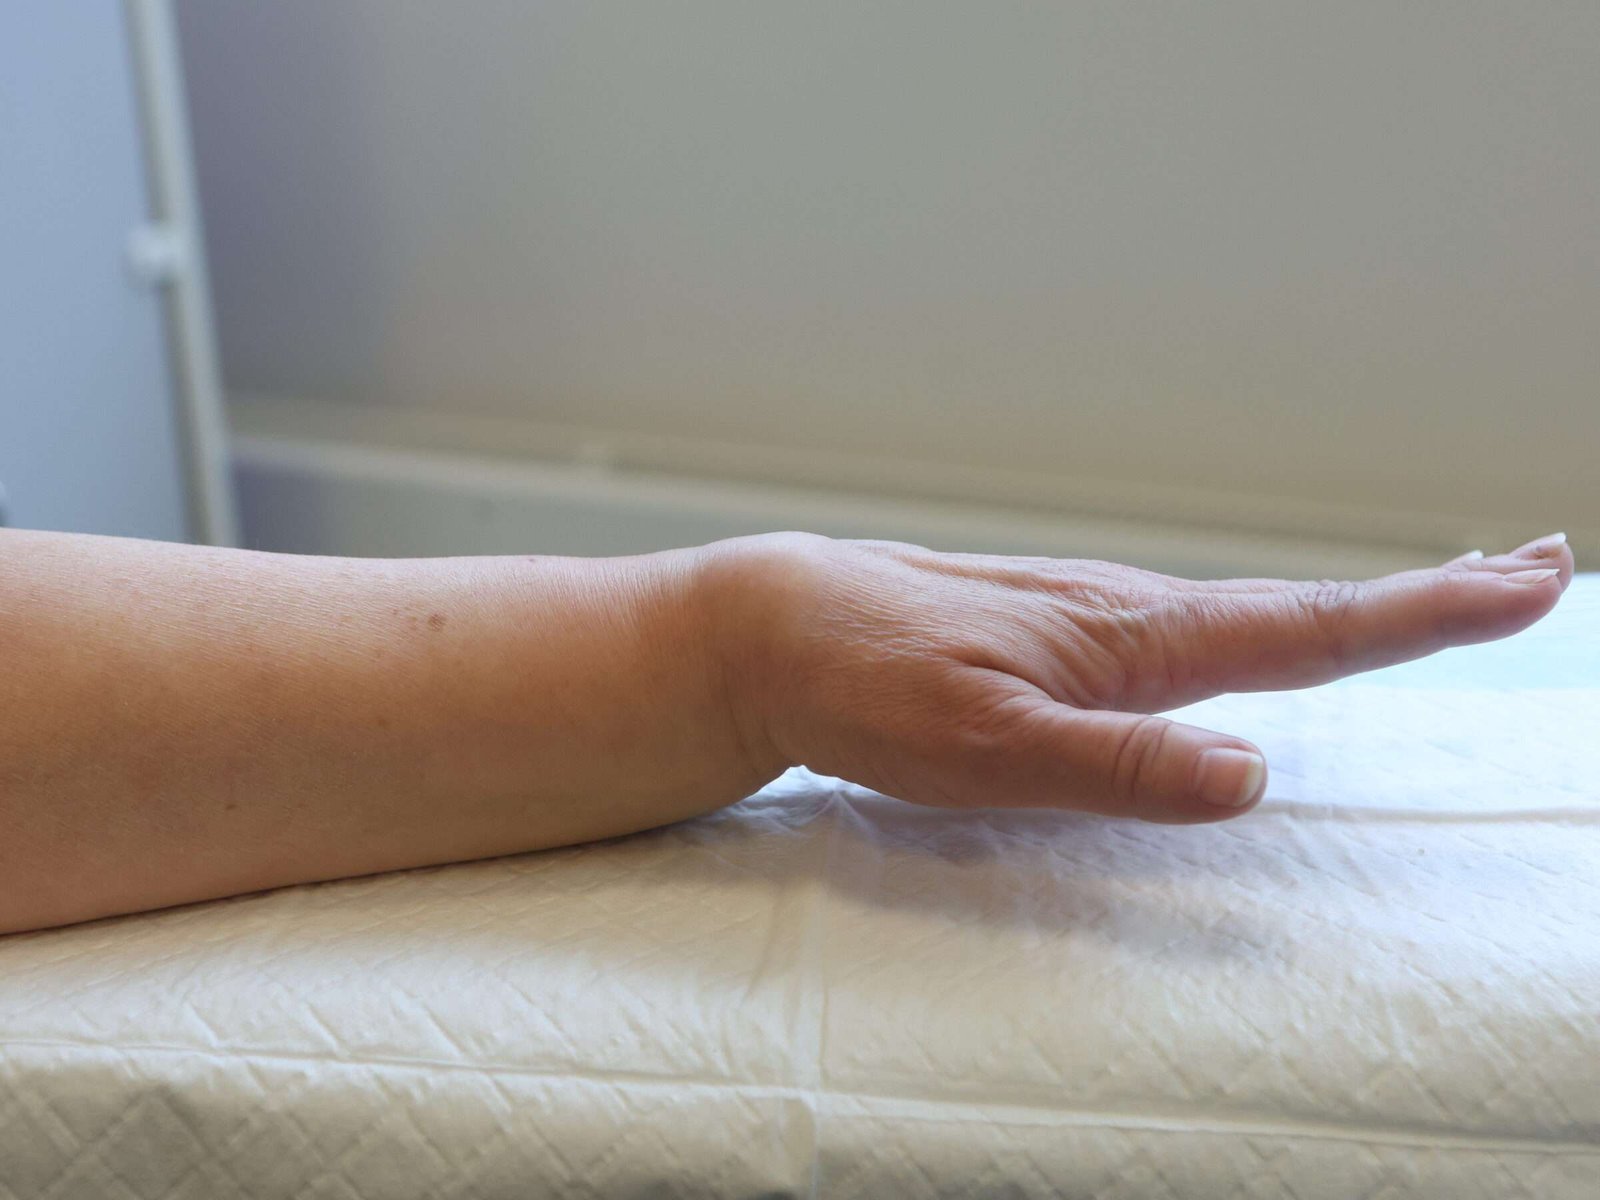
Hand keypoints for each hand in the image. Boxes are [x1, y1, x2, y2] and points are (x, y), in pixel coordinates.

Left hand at [703, 531, 1574, 822]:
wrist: (781, 629)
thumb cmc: (874, 686)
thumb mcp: (990, 747)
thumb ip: (1118, 768)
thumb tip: (1254, 780)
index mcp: (1137, 640)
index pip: (1313, 627)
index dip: (1428, 610)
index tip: (1529, 578)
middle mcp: (1132, 617)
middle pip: (1305, 608)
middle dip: (1424, 596)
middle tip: (1531, 570)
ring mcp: (1096, 619)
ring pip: (1250, 614)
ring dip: (1352, 607)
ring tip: (1433, 600)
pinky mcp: (1060, 633)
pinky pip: (1194, 629)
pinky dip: (1264, 624)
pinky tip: (1260, 638)